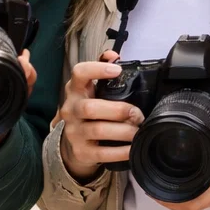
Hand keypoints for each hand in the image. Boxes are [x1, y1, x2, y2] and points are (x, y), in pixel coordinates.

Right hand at [60, 53, 137, 181]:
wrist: (75, 143)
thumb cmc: (90, 110)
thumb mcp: (92, 89)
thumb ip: (102, 69)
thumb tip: (113, 55)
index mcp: (76, 90)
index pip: (79, 73)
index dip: (97, 69)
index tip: (117, 70)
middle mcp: (71, 110)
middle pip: (90, 108)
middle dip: (118, 110)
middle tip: (137, 114)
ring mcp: (74, 132)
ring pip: (98, 130)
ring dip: (123, 131)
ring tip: (138, 130)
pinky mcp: (81, 152)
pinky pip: (102, 154)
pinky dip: (121, 151)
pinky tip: (133, 148)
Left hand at [156, 118, 209, 209]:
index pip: (193, 202)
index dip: (170, 199)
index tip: (153, 186)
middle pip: (187, 206)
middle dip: (165, 197)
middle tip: (147, 177)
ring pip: (191, 203)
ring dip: (173, 196)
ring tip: (156, 176)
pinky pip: (198, 197)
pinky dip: (183, 192)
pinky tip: (174, 177)